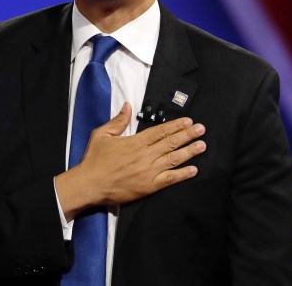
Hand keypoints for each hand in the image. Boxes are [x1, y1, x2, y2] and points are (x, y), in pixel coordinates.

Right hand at [55, 102, 205, 220]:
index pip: (160, 131)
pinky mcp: (149, 186)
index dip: (176, 125)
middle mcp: (145, 155)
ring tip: (202, 145)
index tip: (188, 121)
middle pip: (171, 142)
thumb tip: (128, 105)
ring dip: (189, 151)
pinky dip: (182, 174)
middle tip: (201, 129)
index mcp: (135, 142)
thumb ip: (118, 120)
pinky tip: (193, 170)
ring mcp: (148, 171)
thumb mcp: (102, 135)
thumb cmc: (94, 160)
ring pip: (173, 159)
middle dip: (188, 135)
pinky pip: (169, 179)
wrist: (89, 184)